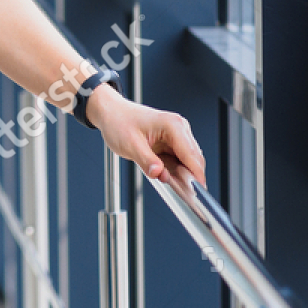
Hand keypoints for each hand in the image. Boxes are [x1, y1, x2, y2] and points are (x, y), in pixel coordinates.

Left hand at [87, 86, 207, 189]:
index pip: (192, 156)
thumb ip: (146, 161)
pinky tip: (165, 174)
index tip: (196, 194)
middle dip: (189, 177)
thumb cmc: (118, 122)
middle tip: (180, 194)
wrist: (110, 112)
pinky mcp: (172, 141)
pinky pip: (180, 159)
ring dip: (182, 174)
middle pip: (194, 159)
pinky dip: (176, 169)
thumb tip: (160, 174)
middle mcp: (179, 128)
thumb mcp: (130, 145)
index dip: (196, 176)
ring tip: (167, 182)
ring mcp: (177, 134)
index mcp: (172, 125)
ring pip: (189, 161)